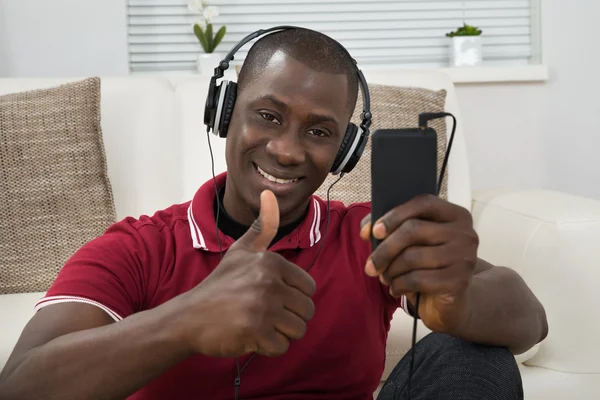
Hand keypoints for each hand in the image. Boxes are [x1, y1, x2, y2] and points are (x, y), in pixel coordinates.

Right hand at [182, 190, 315, 357]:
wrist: (189, 317)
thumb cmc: (220, 285)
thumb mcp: (241, 250)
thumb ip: (263, 226)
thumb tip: (270, 193)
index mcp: (271, 262)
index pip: (308, 289)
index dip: (292, 298)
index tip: (269, 298)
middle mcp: (269, 282)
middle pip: (306, 311)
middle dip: (287, 318)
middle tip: (262, 314)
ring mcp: (262, 307)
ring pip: (297, 330)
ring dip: (279, 333)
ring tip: (257, 324)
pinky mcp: (255, 332)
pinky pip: (282, 347)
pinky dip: (268, 347)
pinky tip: (250, 337)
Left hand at [360, 194, 478, 333]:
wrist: (453, 300)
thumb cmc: (429, 264)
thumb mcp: (413, 242)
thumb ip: (391, 228)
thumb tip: (367, 230)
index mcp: (455, 215)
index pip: (423, 203)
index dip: (395, 215)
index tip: (374, 231)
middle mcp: (464, 233)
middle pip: (413, 230)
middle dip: (385, 249)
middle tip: (370, 265)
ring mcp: (464, 257)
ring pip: (413, 257)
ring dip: (391, 270)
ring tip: (386, 277)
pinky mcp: (459, 281)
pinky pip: (418, 279)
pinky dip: (399, 285)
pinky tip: (396, 288)